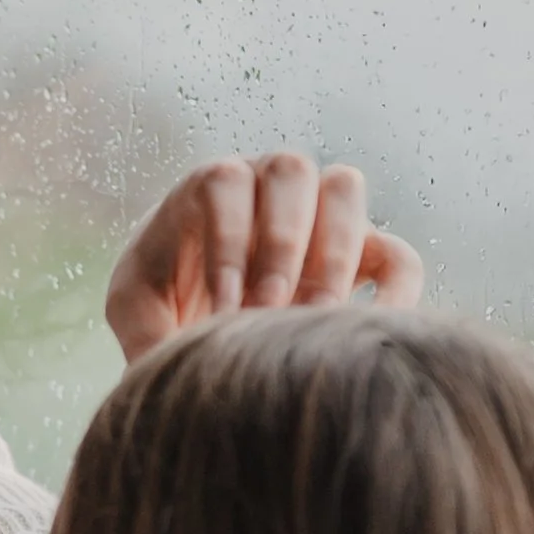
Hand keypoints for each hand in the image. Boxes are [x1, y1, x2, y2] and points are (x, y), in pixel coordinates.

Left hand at [105, 153, 424, 362]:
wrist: (193, 325)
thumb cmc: (158, 308)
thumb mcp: (136, 314)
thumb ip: (144, 324)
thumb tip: (172, 365)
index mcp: (204, 187)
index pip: (224, 180)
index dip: (229, 242)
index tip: (225, 311)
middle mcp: (264, 185)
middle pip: (289, 168)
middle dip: (280, 245)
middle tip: (266, 313)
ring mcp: (318, 212)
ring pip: (344, 189)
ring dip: (332, 255)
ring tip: (311, 324)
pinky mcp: (363, 255)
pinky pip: (397, 257)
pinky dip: (395, 293)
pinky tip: (365, 339)